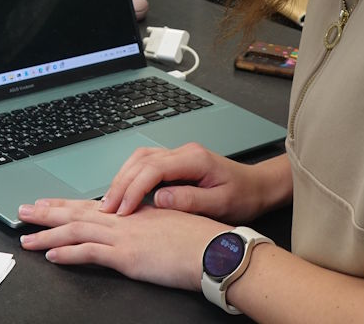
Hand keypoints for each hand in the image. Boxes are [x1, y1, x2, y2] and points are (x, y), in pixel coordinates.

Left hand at [18, 199, 219, 290]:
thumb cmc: (201, 241)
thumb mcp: (172, 228)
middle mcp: (127, 221)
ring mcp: (126, 236)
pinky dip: (69, 253)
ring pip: (78, 230)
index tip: (50, 204)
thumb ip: (151, 228)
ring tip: (27, 238)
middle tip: (24, 212)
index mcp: (136, 214)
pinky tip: (52, 256)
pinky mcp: (128, 256)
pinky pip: (91, 252)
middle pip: (79, 213)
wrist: (215, 248)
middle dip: (49, 212)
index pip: (95, 207)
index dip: (69, 205)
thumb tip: (138, 233)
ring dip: (49, 234)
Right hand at [100, 142, 289, 218]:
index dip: (134, 189)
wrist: (256, 187)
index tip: (122, 211)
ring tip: (110, 204)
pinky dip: (131, 177)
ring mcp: (179, 155)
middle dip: (121, 184)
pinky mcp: (176, 163)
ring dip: (122, 179)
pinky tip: (125, 194)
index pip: (154, 168)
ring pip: (141, 159)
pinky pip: (147, 164)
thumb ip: (190, 201)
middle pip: (142, 161)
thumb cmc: (242, 196)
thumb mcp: (220, 204)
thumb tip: (158, 199)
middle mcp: (184, 152)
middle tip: (107, 210)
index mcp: (195, 159)